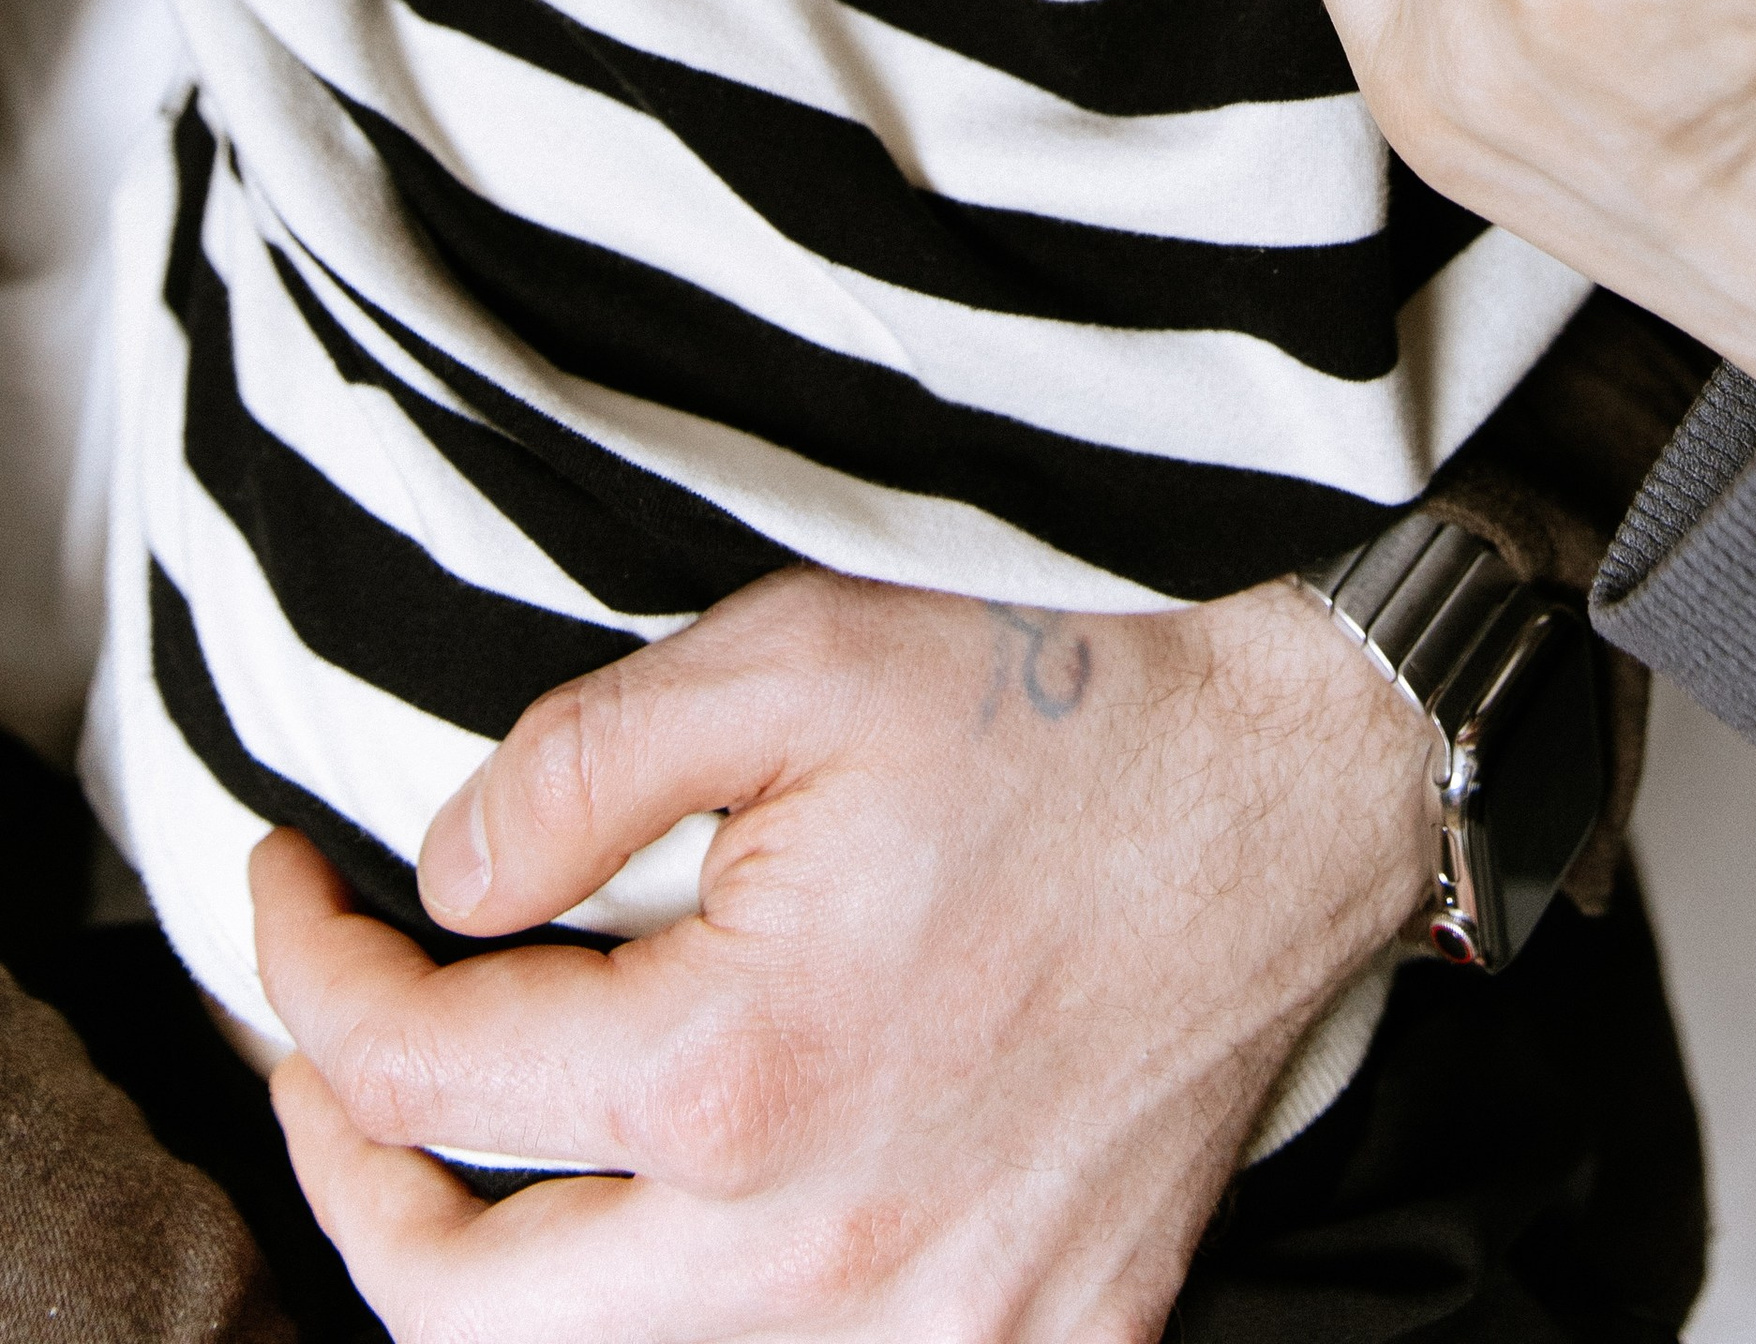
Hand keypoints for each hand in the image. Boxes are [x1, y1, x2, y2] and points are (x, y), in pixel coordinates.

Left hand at [255, 566, 1432, 1341]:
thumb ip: (573, 768)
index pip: (411, 1077)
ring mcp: (928, 1328)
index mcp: (734, 1072)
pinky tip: (707, 1202)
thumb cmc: (1050, 717)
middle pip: (461, 1310)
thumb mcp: (791, 657)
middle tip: (336, 1059)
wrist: (1288, 801)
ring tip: (489, 1140)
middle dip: (350, 1184)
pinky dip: (714, 1313)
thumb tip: (442, 887)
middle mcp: (813, 1251)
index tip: (288, 889)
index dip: (306, 972)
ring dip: (512, 1268)